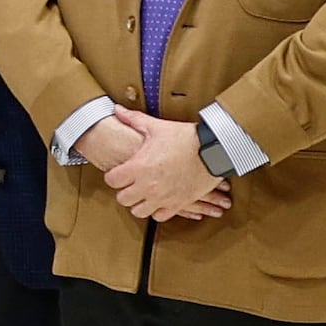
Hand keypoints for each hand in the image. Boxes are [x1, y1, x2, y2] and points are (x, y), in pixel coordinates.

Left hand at [94, 113, 229, 224]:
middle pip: (123, 199)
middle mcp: (148, 186)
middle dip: (124, 191)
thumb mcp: (156, 127)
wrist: (214, 150)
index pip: (112, 181)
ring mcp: (163, 198)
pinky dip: (157, 211)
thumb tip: (116, 109)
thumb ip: (133, 119)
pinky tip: (158, 200)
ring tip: (143, 193)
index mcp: (138, 167)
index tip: (119, 172)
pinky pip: (159, 216)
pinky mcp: (178, 204)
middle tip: (130, 183)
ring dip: (138, 203)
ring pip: (139, 212)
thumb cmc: (185, 138)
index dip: (113, 176)